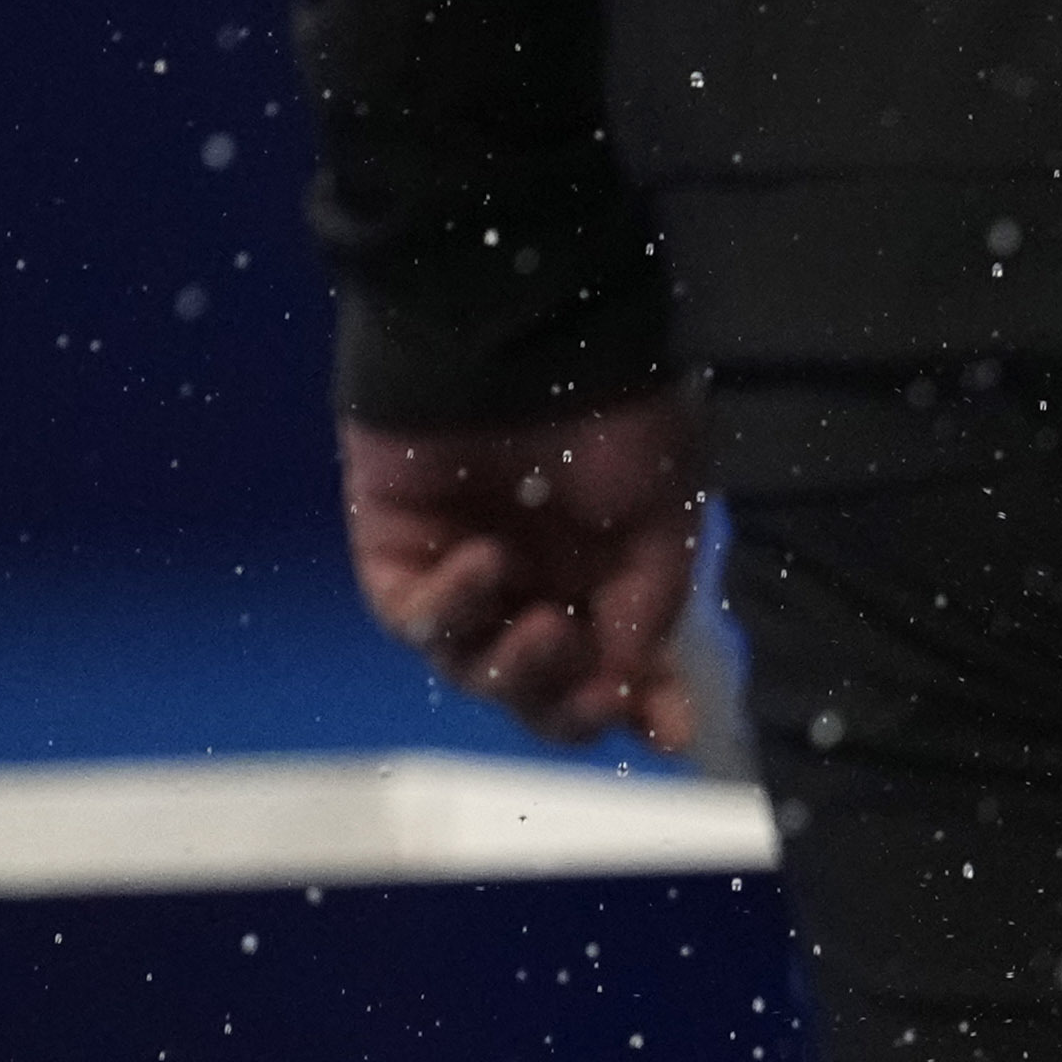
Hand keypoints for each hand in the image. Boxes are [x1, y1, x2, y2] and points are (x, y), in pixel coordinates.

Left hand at [342, 395, 703, 754]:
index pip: (611, 672)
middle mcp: (528, 584)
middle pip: (536, 694)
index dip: (638, 710)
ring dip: (517, 668)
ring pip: (474, 668)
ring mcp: (457, 570)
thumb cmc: (609, 411)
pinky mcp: (394, 549)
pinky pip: (412, 616)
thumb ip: (648, 616)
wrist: (525, 329)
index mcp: (597, 579)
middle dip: (568, 707)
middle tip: (596, 688)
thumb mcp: (664, 525)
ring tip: (547, 625)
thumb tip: (637, 699)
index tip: (667, 732)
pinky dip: (452, 609)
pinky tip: (490, 563)